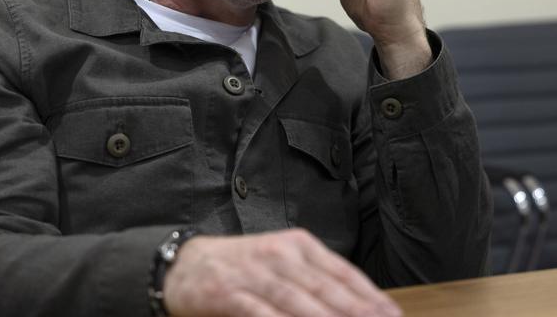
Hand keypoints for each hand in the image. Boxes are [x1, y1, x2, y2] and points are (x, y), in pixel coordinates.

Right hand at [162, 228, 401, 316]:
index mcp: (299, 245)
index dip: (370, 298)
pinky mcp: (230, 294)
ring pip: (299, 301)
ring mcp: (255, 274)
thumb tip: (362, 306)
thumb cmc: (244, 268)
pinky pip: (262, 314)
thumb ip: (317, 281)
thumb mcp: (283, 263)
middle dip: (357, 313)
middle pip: (327, 289)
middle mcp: (281, 255)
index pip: (343, 273)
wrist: (186, 265)